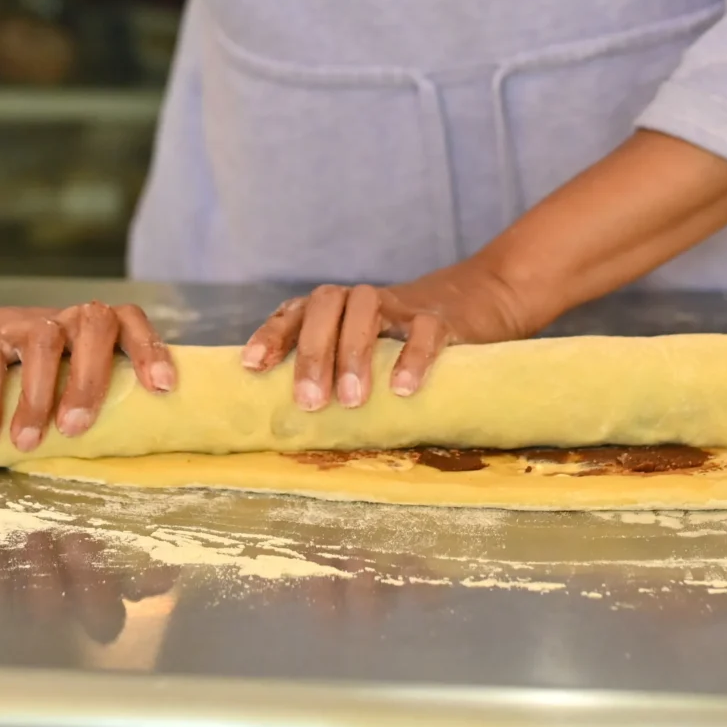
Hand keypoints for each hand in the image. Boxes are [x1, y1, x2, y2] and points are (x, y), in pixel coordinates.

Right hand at [0, 300, 173, 452]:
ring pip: (42, 339)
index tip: (163, 388)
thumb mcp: (42, 383)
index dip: (149, 347)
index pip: (126, 320)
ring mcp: (10, 323)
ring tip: (26, 443)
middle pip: (92, 323)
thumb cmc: (0, 377)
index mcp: (78, 331)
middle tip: (76, 430)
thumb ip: (71, 404)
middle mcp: (52, 319)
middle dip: (91, 377)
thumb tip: (119, 461)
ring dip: (39, 395)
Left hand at [241, 263, 533, 410]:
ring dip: (355, 353)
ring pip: (368, 310)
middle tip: (310, 403)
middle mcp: (362, 300)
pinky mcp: (440, 318)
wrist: (474, 302)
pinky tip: (403, 390)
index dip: (272, 335)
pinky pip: (424, 330)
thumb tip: (283, 426)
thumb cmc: (399, 343)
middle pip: (326, 306)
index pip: (295, 312)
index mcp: (335, 308)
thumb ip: (329, 373)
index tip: (252, 366)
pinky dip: (413, 358)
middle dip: (313, 353)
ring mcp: (401, 305)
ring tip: (352, 401)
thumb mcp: (361, 351)